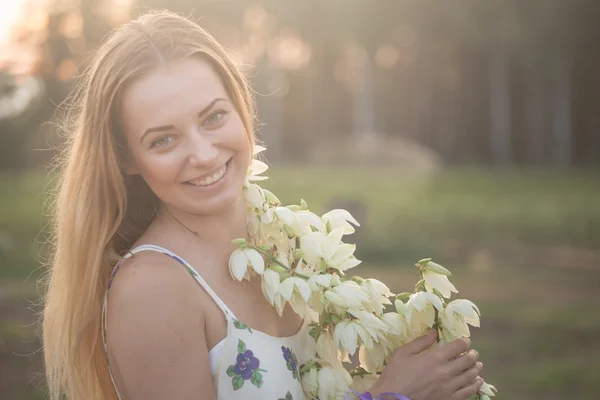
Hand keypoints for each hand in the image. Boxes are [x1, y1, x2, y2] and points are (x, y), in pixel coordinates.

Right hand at [368, 330, 483, 399]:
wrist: (393, 399)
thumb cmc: (396, 374)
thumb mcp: (403, 353)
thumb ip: (421, 342)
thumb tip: (434, 332)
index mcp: (435, 358)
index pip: (457, 347)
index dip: (464, 342)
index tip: (466, 340)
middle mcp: (446, 372)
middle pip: (467, 361)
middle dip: (472, 355)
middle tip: (474, 353)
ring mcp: (450, 387)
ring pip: (470, 377)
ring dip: (476, 369)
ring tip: (478, 365)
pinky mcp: (450, 399)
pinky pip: (468, 392)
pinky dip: (475, 386)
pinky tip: (478, 382)